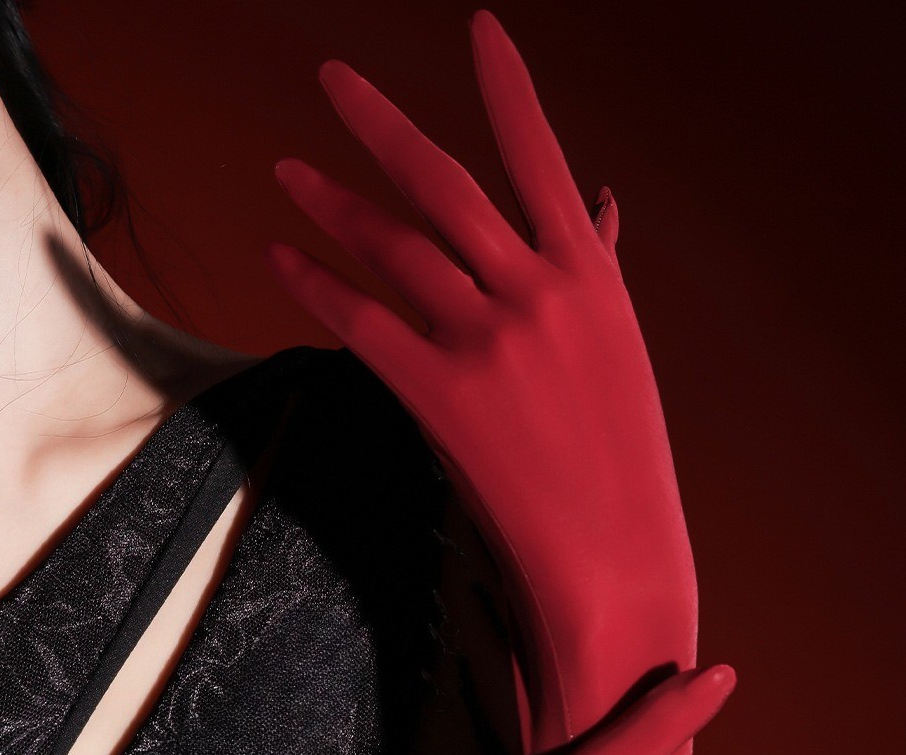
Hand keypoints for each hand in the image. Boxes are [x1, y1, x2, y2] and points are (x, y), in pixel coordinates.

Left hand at [265, 9, 695, 677]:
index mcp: (590, 278)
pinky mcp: (441, 393)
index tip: (481, 29)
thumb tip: (599, 200)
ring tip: (288, 173)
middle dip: (377, 124)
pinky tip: (283, 257)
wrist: (613, 552)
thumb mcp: (618, 352)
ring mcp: (487, 341)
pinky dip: (316, 283)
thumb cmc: (622, 456)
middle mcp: (537, 293)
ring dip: (330, 203)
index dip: (507, 89)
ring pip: (392, 246)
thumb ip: (595, 267)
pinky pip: (362, 319)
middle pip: (441, 184)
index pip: (541, 156)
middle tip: (332, 81)